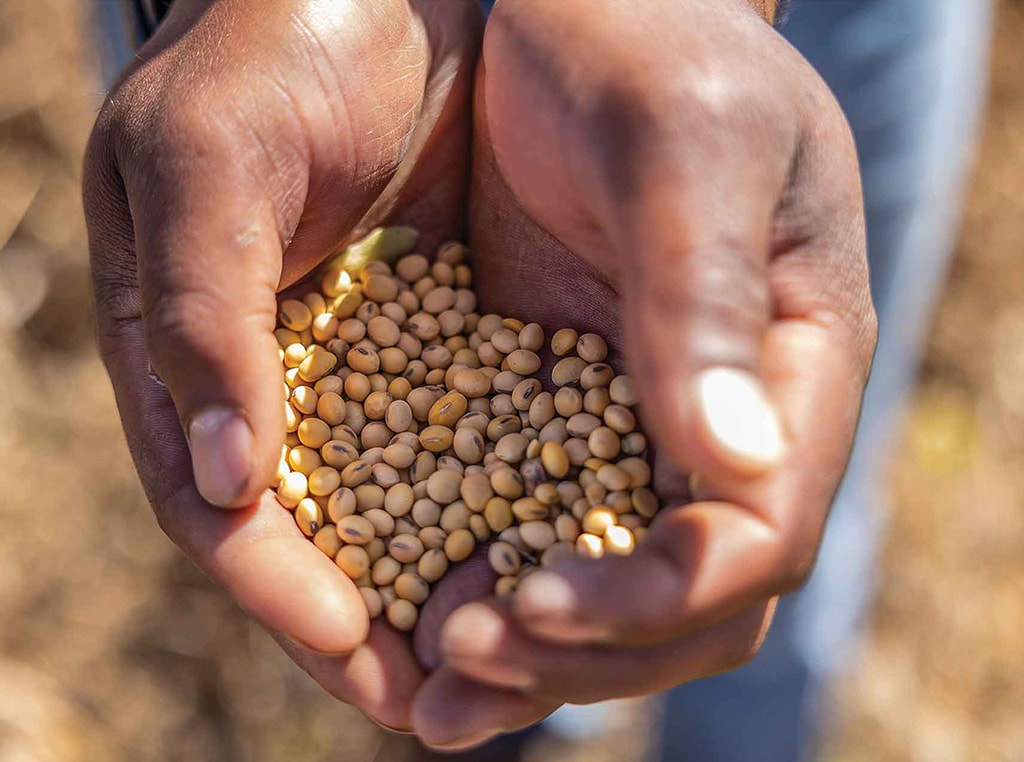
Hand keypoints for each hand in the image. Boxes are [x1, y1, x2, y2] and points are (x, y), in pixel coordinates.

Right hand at [84, 0, 481, 730]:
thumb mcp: (208, 162)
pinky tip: (546, 550)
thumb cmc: (274, 51)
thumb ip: (199, 314)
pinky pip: (469, 445)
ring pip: (393, 508)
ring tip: (502, 661)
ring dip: (438, 588)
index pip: (221, 509)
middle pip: (312, 537)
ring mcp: (358, 368)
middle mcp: (275, 381)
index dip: (280, 587)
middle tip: (439, 699)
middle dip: (368, 621)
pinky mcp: (441, 341)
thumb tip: (220, 483)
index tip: (355, 649)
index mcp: (196, 356)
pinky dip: (498, 507)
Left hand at [410, 0, 876, 747]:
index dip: (654, 591)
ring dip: (527, 648)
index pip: (753, 532)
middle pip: (686, 592)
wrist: (574, 6)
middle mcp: (726, 412)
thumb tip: (738, 468)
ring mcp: (641, 417)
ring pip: (607, 577)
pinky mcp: (556, 401)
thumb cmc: (648, 43)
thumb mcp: (683, 146)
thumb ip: (706, 299)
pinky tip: (401, 600)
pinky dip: (476, 573)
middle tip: (457, 660)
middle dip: (581, 647)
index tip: (534, 596)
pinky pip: (529, 517)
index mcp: (795, 364)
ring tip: (424, 678)